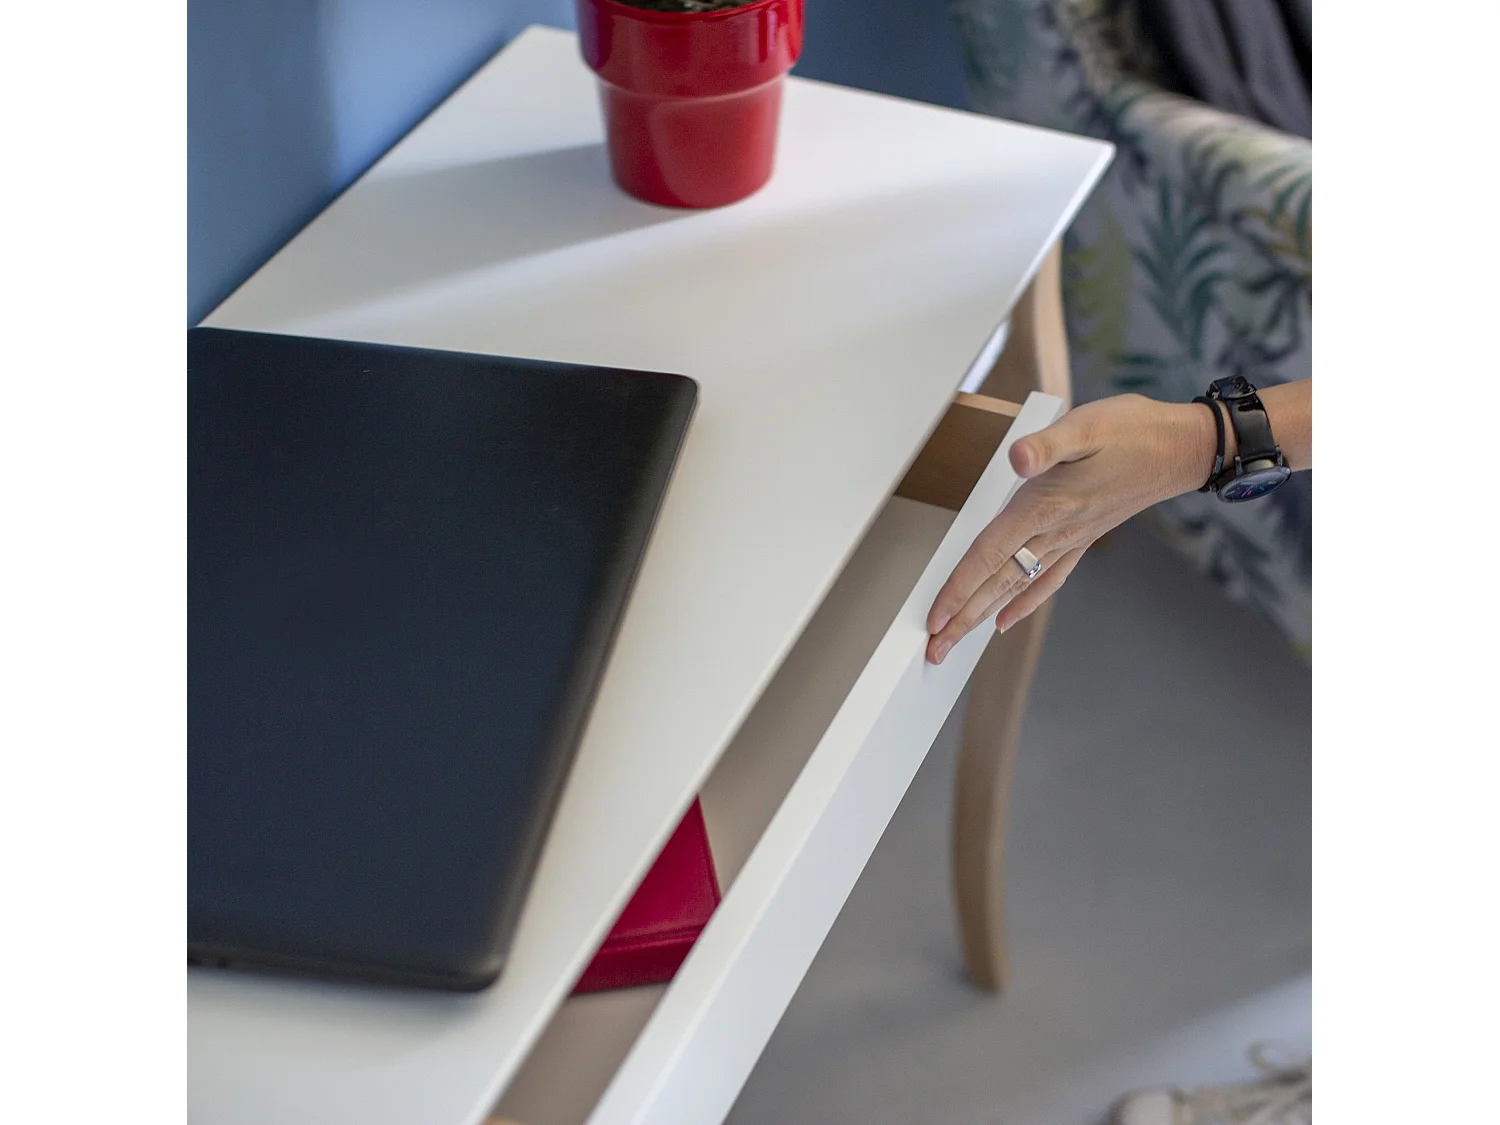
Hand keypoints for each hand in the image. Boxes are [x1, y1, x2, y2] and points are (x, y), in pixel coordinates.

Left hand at [925, 393, 1216, 663]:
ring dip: (984, 616)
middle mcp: (1056, 530)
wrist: (1182, 448)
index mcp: (1046, 504)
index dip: (959, 588)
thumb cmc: (1133, 431)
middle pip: (997, 582)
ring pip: (1017, 586)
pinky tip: (1006, 620)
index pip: (990, 555)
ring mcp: (1071, 538)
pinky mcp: (1083, 537)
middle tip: (934, 650)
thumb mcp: (1086, 426)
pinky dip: (1024, 602)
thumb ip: (1047, 445)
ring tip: (956, 642)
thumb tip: (1017, 458)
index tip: (935, 619)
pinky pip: (1047, 578)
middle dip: (963, 618)